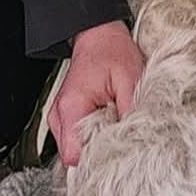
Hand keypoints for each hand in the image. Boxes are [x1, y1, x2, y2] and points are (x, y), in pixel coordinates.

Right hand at [48, 20, 144, 167]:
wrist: (99, 35)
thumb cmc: (111, 52)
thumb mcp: (130, 80)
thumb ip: (131, 113)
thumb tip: (135, 141)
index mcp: (72, 108)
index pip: (75, 156)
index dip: (98, 161)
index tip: (118, 156)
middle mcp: (60, 116)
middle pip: (75, 157)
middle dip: (100, 155)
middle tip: (121, 140)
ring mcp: (61, 118)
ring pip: (77, 150)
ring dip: (98, 145)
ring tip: (115, 126)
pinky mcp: (68, 119)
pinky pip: (79, 140)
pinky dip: (95, 137)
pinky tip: (108, 124)